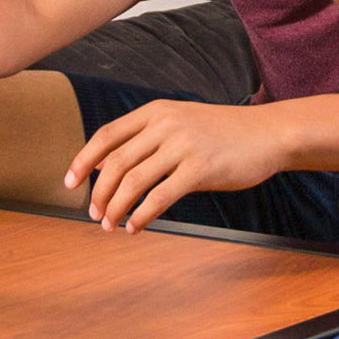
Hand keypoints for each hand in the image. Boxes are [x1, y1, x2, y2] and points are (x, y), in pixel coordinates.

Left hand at [65, 98, 285, 232]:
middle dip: (98, 192)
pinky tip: (136, 227)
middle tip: (93, 213)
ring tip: (110, 225)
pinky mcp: (200, 169)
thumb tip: (105, 164)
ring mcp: (183, 145)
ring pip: (134, 182)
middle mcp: (165, 125)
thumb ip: (145, 138)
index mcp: (156, 112)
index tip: (70, 183)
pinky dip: (142, 216)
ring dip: (116, 208)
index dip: (83, 161)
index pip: (106, 135)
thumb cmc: (224, 133)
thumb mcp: (181, 123)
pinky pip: (160, 197)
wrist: (268, 134)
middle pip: (115, 163)